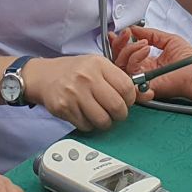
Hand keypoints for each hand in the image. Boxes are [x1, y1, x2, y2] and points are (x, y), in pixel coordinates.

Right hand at [22, 54, 140, 131]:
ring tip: (100, 114)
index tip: (126, 101)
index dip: (131, 99)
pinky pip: (86, 126)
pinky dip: (89, 125)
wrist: (43, 76)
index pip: (127, 87)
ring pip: (102, 120)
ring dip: (105, 122)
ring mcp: (74, 94)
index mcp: (98, 64)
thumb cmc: (74, 72)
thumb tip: (148, 95)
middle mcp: (87, 78)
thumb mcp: (98, 67)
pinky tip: (85, 115)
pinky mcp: (64, 108)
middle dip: (120, 114)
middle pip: (117, 107)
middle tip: (116, 112)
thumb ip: (121, 80)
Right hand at [109, 26, 191, 102]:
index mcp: (147, 63)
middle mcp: (142, 72)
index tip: (122, 33)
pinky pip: (129, 74)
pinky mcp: (143, 86)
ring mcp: (141, 80)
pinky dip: (134, 59)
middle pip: (119, 60)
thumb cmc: (191, 62)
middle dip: (119, 44)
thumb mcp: (169, 40)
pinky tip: (146, 51)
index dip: (120, 43)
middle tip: (127, 34)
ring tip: (144, 43)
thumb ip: (151, 34)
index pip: (126, 54)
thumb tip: (135, 28)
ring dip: (130, 49)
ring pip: (121, 66)